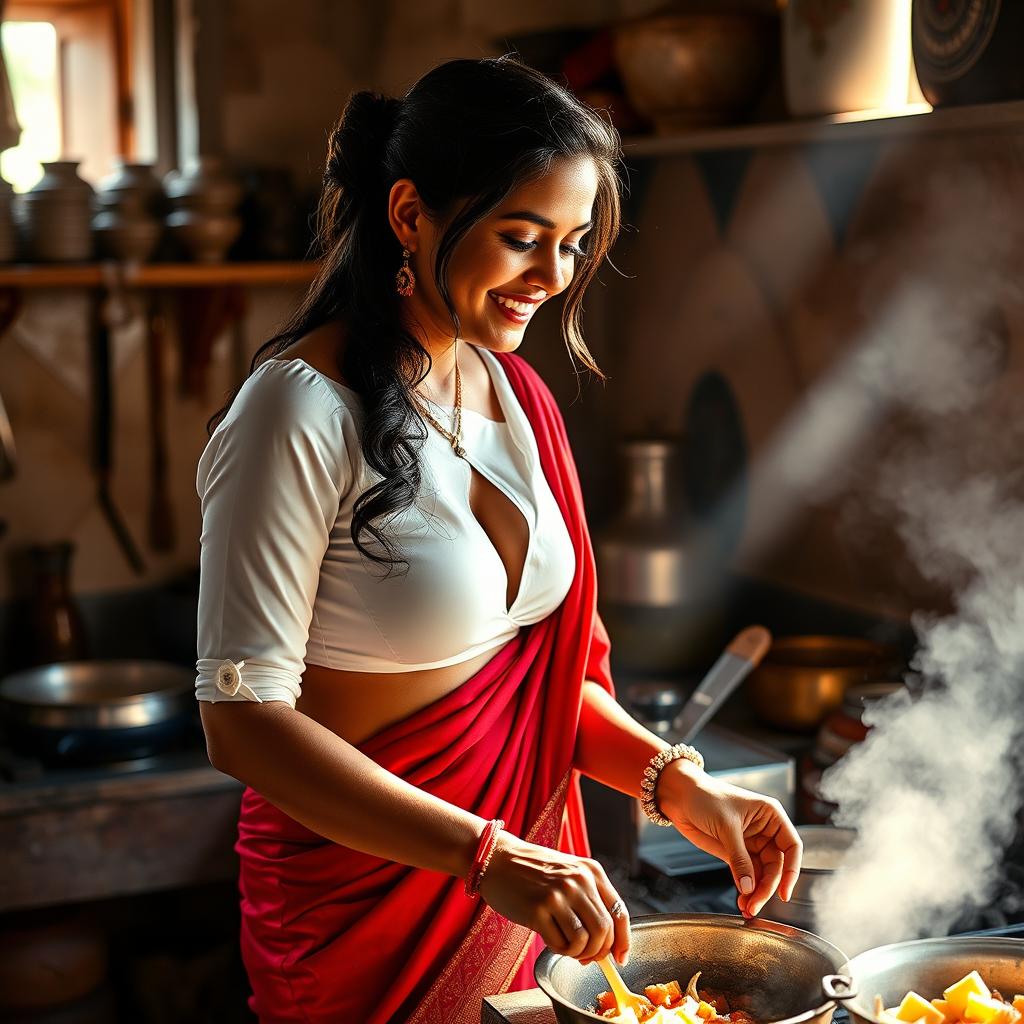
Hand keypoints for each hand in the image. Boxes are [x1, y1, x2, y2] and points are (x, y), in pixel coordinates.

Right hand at [479, 832, 630, 965]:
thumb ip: (589, 898)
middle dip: (598, 952)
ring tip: (564, 945)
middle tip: (585, 957)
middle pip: (605, 932)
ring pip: (585, 942)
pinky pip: (561, 945)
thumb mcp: (568, 873)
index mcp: (591, 871)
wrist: (496, 859)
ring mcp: (558, 895)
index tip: (619, 958)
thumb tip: (607, 942)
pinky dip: (559, 950)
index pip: (619, 912)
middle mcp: (578, 880)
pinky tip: (549, 938)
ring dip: (577, 953)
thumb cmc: (532, 871)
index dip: (623, 941)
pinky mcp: (538, 910)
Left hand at [658, 761, 802, 917]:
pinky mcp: (735, 853)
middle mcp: (764, 830)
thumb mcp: (726, 826)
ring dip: (756, 892)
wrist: (679, 795)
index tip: (783, 893)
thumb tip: (749, 887)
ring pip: (762, 874)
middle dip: (767, 887)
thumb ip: (739, 858)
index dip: (792, 871)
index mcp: (770, 815)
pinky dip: (745, 889)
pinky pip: (746, 875)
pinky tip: (742, 900)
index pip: (792, 846)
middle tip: (755, 904)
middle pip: (777, 866)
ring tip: (747, 908)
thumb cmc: (705, 796)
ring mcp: (750, 843)